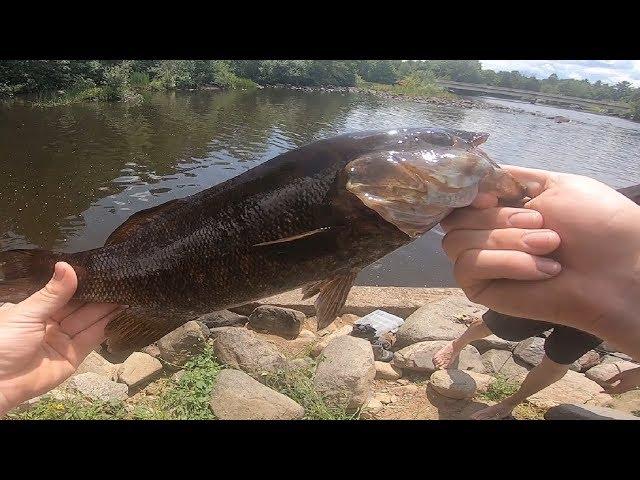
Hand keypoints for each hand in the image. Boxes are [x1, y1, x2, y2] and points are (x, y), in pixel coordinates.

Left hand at [0, 262, 124, 415]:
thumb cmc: (3, 342)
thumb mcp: (27, 313)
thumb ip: (52, 293)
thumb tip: (66, 264)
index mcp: (37, 310)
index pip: (64, 294)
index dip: (82, 283)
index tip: (101, 270)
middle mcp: (52, 324)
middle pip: (80, 307)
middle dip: (99, 294)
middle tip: (121, 280)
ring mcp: (64, 341)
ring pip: (89, 321)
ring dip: (108, 308)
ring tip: (128, 293)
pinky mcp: (74, 357)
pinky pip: (92, 339)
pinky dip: (107, 326)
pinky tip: (121, 313)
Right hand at [441, 166, 639, 359]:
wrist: (621, 269)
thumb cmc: (597, 224)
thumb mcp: (555, 184)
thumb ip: (510, 178)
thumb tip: (472, 179)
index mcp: (502, 208)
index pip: (459, 198)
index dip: (468, 194)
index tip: (493, 196)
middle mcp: (486, 234)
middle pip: (455, 218)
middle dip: (499, 218)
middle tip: (543, 226)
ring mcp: (481, 264)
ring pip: (457, 242)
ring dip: (507, 240)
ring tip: (550, 247)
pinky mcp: (480, 290)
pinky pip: (469, 266)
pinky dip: (506, 263)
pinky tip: (544, 270)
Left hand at [601, 367, 639, 394]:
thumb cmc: (631, 373)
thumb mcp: (621, 375)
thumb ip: (613, 379)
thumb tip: (605, 382)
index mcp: (622, 387)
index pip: (612, 391)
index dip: (605, 392)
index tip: (600, 392)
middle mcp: (624, 390)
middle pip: (614, 393)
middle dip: (608, 392)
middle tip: (602, 391)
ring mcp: (627, 390)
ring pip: (618, 393)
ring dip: (612, 392)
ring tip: (606, 390)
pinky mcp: (629, 388)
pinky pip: (621, 391)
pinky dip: (616, 391)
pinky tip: (614, 389)